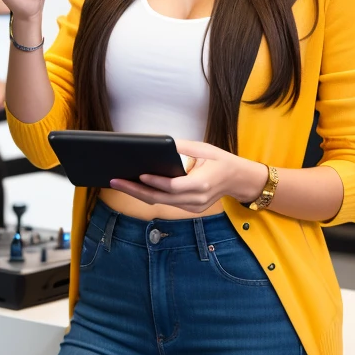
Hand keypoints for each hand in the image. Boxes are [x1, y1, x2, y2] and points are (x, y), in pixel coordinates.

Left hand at [109, 139, 266, 212]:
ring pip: (161, 203)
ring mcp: (193, 207)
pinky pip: (166, 203)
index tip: (138, 174)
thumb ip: (183, 148)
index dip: (155, 182)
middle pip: (161, 198)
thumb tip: (161, 144)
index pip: (173, 186)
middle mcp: (197, 200)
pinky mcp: (190, 209)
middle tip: (116, 181)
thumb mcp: (205, 148)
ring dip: (139, 194)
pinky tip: (136, 187)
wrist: (239, 179)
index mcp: (202, 184)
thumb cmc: (222, 160)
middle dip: (136, 190)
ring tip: (120, 183)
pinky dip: (151, 195)